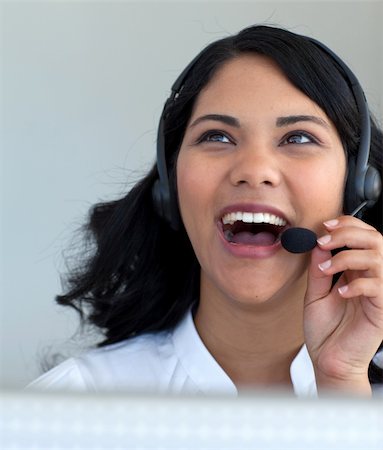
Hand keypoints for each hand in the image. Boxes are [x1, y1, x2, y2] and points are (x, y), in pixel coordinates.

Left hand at [304, 216, 382, 394]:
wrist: (328, 361)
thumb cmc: (324, 331)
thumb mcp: (315, 294)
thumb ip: (318, 270)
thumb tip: (317, 243)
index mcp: (357, 272)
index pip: (364, 237)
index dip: (348, 225)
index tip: (325, 226)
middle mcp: (371, 279)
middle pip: (375, 240)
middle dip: (348, 234)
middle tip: (324, 241)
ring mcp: (379, 294)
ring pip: (379, 258)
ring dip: (348, 256)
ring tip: (327, 268)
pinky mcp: (381, 310)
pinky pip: (378, 287)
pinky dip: (357, 283)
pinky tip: (339, 291)